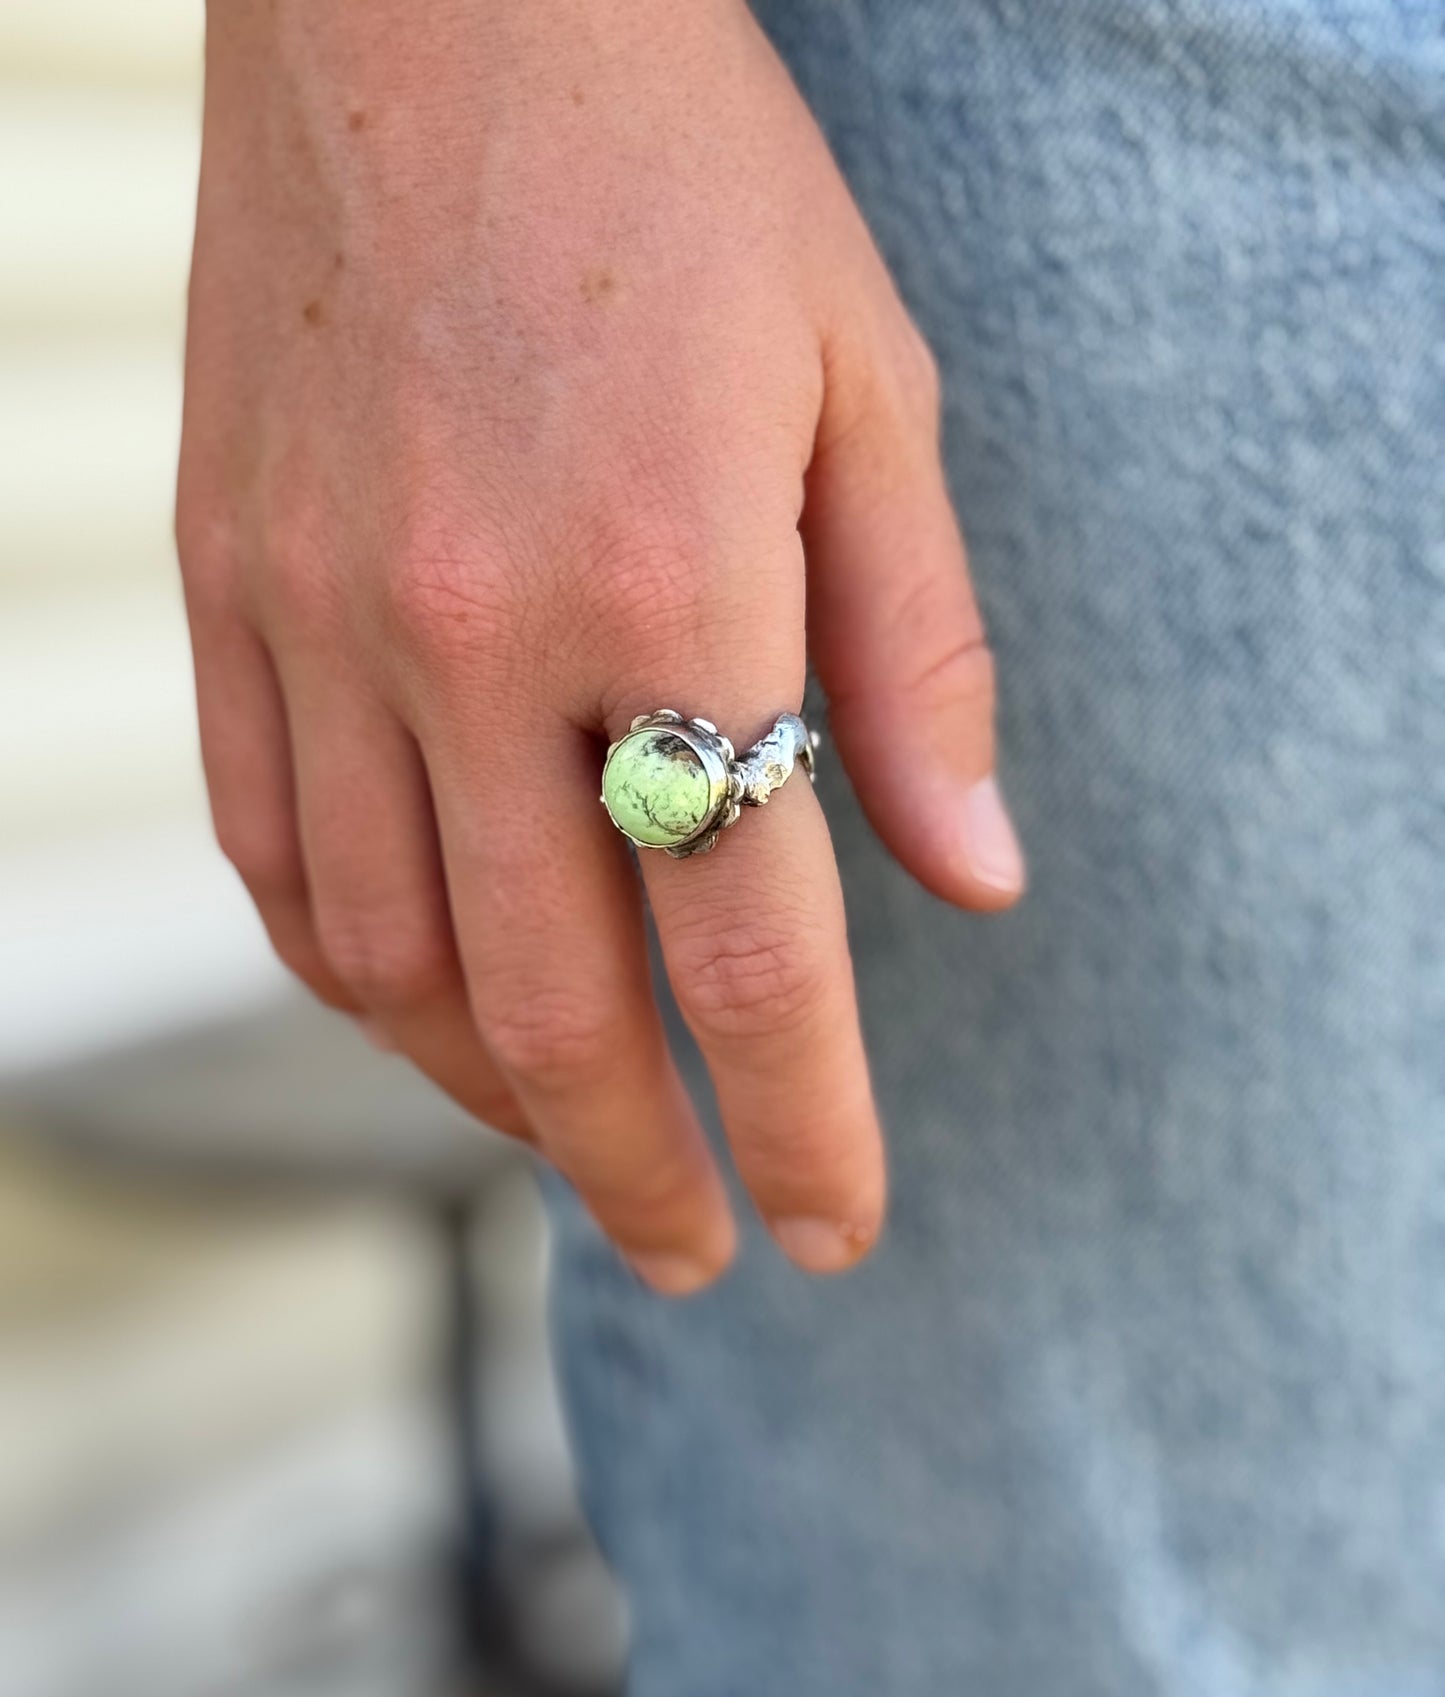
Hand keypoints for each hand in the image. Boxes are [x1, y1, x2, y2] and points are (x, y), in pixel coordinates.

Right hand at [177, 0, 1023, 1290]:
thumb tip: (972, 883)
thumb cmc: (681, 170)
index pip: (750, 949)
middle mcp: (470, 633)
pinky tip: (429, 1007)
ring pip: (388, 967)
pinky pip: (271, 857)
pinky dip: (356, 978)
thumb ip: (917, 653)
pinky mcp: (229, 593)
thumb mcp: (867, 383)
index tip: (832, 1230)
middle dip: (640, 1169)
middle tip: (694, 1251)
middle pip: (556, 1008)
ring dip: (493, 1097)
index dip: (801, 1124)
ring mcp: (320, 621)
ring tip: (580, 1139)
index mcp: (668, 578)